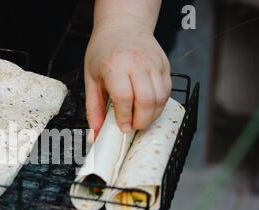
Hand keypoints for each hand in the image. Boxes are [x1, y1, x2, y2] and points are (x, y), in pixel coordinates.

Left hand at [84, 15, 170, 138]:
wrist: (123, 25)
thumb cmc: (103, 51)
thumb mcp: (91, 79)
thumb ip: (93, 109)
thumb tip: (94, 135)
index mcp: (115, 65)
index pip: (124, 97)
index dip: (125, 117)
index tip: (122, 127)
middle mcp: (136, 63)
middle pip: (146, 100)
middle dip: (141, 121)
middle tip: (133, 126)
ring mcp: (153, 63)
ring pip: (160, 97)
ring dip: (152, 115)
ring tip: (141, 119)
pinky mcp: (164, 65)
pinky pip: (167, 90)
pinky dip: (160, 104)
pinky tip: (149, 107)